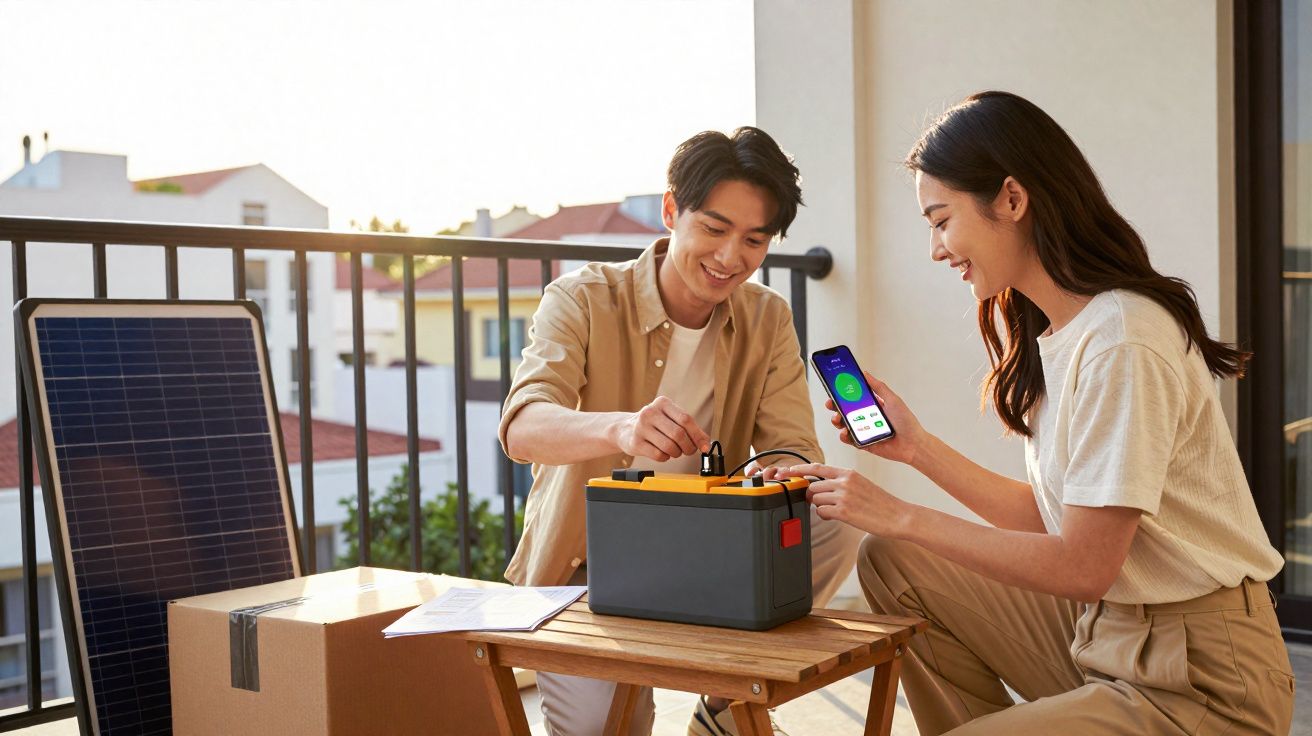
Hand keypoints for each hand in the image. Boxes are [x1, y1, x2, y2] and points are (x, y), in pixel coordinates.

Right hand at [614, 396, 710, 461]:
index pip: (686, 419)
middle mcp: (650, 412)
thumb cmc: (653, 424)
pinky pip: (659, 455)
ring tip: (675, 451)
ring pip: (669, 446)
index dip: (698, 435)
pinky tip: (662, 453)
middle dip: (688, 447)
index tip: (705, 446)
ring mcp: (641, 427)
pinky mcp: (635, 442)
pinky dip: (665, 457)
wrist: (624, 429)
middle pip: (679, 434)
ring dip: (677, 453)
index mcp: (662, 403)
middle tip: (689, 450)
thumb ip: (689, 428)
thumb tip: (706, 444)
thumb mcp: (670, 419)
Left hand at [784, 463, 913, 537]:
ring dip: (820, 506)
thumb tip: (821, 487)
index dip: (800, 469)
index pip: (817, 467)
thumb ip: (842, 482)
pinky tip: (837, 516)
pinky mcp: (844, 511)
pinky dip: (825, 516)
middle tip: (823, 503)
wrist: (898, 515)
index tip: (788, 471)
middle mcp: (844, 482)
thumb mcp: (861, 483)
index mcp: (848, 473)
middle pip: (812, 486)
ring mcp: (843, 496)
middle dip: (813, 496)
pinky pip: (821, 512)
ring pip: (815, 500)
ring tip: (835, 510)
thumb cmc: (880, 502)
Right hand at [826, 372, 927, 465]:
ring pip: (844, 425)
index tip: (833, 388)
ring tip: (837, 419)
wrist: (913, 444)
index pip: (853, 398)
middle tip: (831, 404)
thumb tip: (865, 373)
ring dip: (837, 421)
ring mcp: (863, 431)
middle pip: (845, 411)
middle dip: (835, 406)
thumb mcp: (893, 399)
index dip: (842, 393)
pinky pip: (849, 440)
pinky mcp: (863, 444)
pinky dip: (844, 436)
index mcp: (872, 406)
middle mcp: (866, 418)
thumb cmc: (906, 421)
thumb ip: (878, 387)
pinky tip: (844, 432)